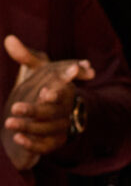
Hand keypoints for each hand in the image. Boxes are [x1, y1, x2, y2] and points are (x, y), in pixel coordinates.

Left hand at [4, 35, 91, 165]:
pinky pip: (47, 145)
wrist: (52, 116)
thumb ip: (26, 56)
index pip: (64, 89)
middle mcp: (66, 108)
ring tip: (9, 123)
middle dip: (34, 110)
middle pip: (53, 111)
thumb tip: (9, 39)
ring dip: (28, 126)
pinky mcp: (55, 141)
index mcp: (65, 89)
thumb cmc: (44, 88)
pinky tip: (18, 138)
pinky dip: (33, 143)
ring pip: (48, 128)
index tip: (45, 92)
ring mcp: (62, 126)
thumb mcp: (39, 70)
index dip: (56, 92)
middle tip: (14, 108)